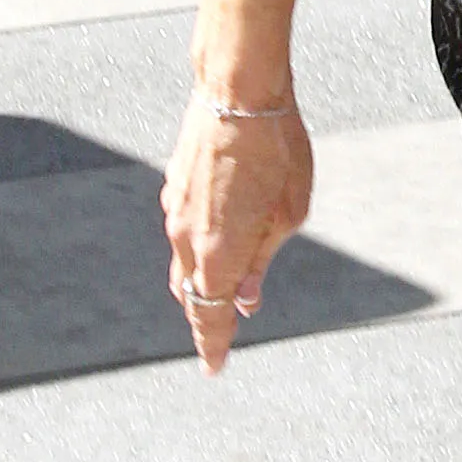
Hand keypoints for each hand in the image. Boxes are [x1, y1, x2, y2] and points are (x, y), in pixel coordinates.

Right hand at [161, 82, 312, 375]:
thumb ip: (261, 261)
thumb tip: (246, 298)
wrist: (238, 92)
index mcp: (218, 252)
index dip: (212, 344)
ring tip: (218, 296)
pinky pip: (182, 231)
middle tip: (216, 339)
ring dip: (200, 282)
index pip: (209, 315)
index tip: (214, 369)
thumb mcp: (288, 214)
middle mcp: (186, 237)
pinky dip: (195, 248)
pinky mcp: (172, 186)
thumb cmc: (277, 150)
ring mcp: (174, 210)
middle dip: (205, 318)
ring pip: (183, 262)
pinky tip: (214, 242)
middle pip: (192, 293)